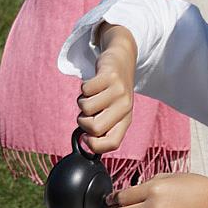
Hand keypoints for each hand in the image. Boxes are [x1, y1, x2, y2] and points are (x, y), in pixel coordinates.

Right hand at [77, 23, 136, 153]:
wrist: (122, 61)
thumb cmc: (112, 92)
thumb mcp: (113, 111)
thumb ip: (102, 127)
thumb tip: (84, 142)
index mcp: (126, 120)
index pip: (113, 144)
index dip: (95, 145)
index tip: (86, 137)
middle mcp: (125, 107)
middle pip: (95, 128)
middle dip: (83, 121)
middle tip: (88, 112)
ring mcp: (119, 91)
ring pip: (86, 107)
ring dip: (82, 101)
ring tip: (92, 94)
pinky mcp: (110, 76)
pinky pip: (85, 89)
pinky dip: (84, 87)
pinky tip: (94, 83)